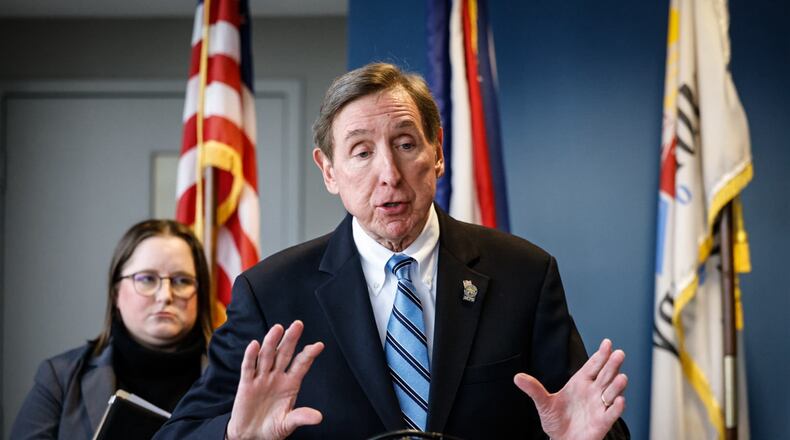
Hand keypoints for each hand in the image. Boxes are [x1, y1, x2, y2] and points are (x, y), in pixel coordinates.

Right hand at [226, 320, 324, 439]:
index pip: (301, 365)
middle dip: (291, 340)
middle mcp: (276, 377)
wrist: (250, 436)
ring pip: (267, 356)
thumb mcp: (288, 424)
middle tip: (298, 325)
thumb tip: (318, 417)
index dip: (308, 355)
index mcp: (290, 384)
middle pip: (284, 354)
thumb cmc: (272, 428)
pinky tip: (255, 345)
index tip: (319, 345)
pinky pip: (248, 368)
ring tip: (278, 329)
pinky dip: (251, 356)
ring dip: (272, 342)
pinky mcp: (246, 384)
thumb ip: (301, 417)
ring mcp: (261, 379)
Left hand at [514, 339, 626, 439]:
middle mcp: (593, 392)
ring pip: (612, 393)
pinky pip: (612, 414)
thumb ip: (533, 389)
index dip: (600, 355)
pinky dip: (616, 407)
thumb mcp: (543, 403)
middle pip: (605, 375)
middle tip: (619, 354)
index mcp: (581, 383)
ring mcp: (599, 406)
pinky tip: (620, 400)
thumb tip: (518, 377)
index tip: (607, 343)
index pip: (593, 366)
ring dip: (617, 385)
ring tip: (621, 377)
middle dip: (612, 365)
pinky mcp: (602, 422)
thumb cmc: (556, 421)